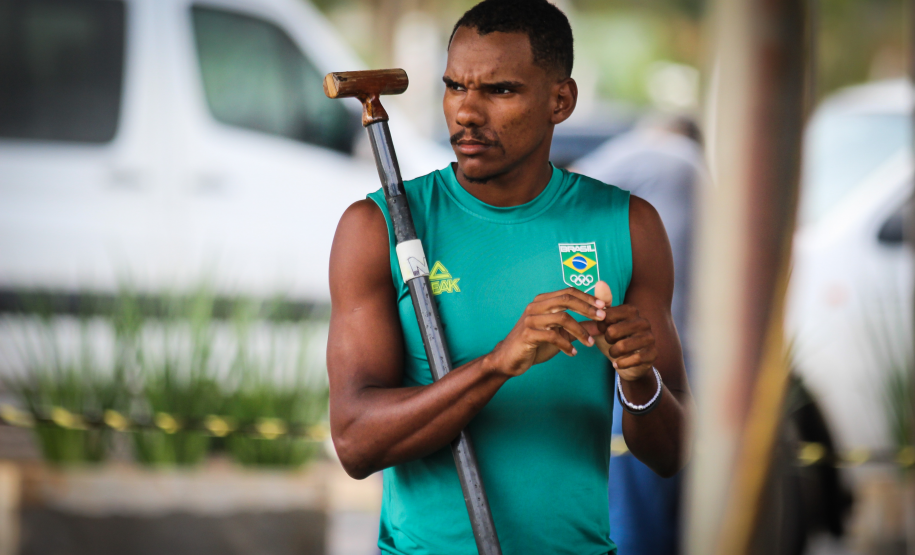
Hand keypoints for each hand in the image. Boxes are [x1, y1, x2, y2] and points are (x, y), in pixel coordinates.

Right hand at [485, 288, 606, 377]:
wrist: (509, 359)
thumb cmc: (535, 345)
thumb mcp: (561, 335)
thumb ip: (579, 327)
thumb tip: (601, 324)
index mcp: (543, 301)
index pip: (568, 292)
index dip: (587, 297)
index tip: (604, 306)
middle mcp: (536, 306)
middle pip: (566, 299)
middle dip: (587, 308)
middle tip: (602, 317)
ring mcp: (530, 319)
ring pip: (561, 318)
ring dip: (580, 330)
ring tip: (590, 343)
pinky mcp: (527, 334)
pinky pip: (552, 336)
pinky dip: (566, 345)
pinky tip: (573, 353)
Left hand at [583, 281, 657, 382]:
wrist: (626, 363)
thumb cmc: (613, 339)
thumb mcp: (603, 323)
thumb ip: (601, 304)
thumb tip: (600, 282)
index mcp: (631, 311)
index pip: (607, 315)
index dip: (600, 325)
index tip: (601, 329)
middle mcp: (643, 321)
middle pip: (613, 331)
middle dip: (606, 340)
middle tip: (609, 341)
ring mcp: (650, 338)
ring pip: (623, 346)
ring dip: (613, 352)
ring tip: (613, 353)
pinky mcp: (653, 354)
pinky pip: (634, 359)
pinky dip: (622, 363)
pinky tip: (618, 363)